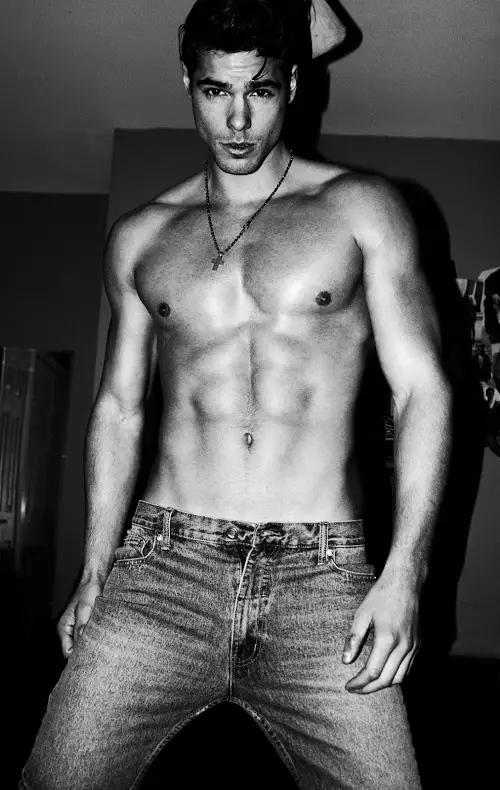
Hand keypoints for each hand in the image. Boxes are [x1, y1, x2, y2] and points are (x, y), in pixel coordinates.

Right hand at [56, 579, 102, 658]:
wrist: (95, 580)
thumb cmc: (88, 591)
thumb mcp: (85, 608)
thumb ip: (82, 625)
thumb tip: (81, 642)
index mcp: (64, 628)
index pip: (68, 652)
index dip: (78, 656)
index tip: (90, 655)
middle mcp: (69, 630)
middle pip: (75, 650)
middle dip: (85, 651)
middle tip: (99, 651)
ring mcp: (77, 628)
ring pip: (83, 644)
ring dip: (91, 643)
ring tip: (102, 643)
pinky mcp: (85, 625)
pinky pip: (88, 636)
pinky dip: (95, 637)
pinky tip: (103, 635)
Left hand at [342, 572, 419, 693]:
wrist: (405, 584)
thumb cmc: (381, 596)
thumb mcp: (362, 614)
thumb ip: (354, 638)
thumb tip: (345, 661)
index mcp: (388, 639)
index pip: (372, 672)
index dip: (359, 683)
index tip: (348, 685)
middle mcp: (404, 646)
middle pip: (386, 680)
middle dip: (369, 688)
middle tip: (355, 689)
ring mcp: (413, 647)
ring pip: (399, 678)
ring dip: (383, 685)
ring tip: (367, 684)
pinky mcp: (418, 645)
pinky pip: (407, 668)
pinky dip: (394, 676)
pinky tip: (383, 673)